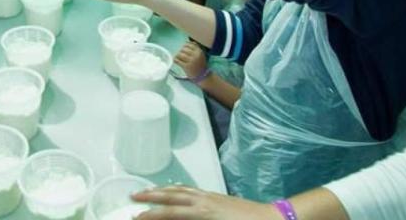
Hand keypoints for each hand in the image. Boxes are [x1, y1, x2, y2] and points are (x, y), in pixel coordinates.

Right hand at [133, 186, 277, 219]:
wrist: (273, 219)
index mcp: (203, 212)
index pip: (170, 213)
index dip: (151, 215)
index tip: (135, 217)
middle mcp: (203, 200)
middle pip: (171, 195)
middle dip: (151, 196)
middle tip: (132, 197)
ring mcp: (210, 196)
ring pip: (180, 189)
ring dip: (162, 189)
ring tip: (147, 190)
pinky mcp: (216, 195)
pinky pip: (190, 189)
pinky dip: (177, 188)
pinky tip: (174, 191)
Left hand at [175, 41, 208, 80]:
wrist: (202, 75)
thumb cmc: (200, 64)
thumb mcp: (200, 55)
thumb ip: (195, 48)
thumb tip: (188, 42)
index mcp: (199, 51)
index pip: (189, 44)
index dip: (185, 46)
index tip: (183, 49)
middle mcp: (195, 55)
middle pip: (183, 49)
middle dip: (181, 51)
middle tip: (180, 54)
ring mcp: (191, 61)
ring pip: (180, 54)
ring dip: (177, 55)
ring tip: (177, 57)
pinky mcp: (186, 67)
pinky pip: (178, 61)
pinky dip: (175, 60)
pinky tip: (176, 61)